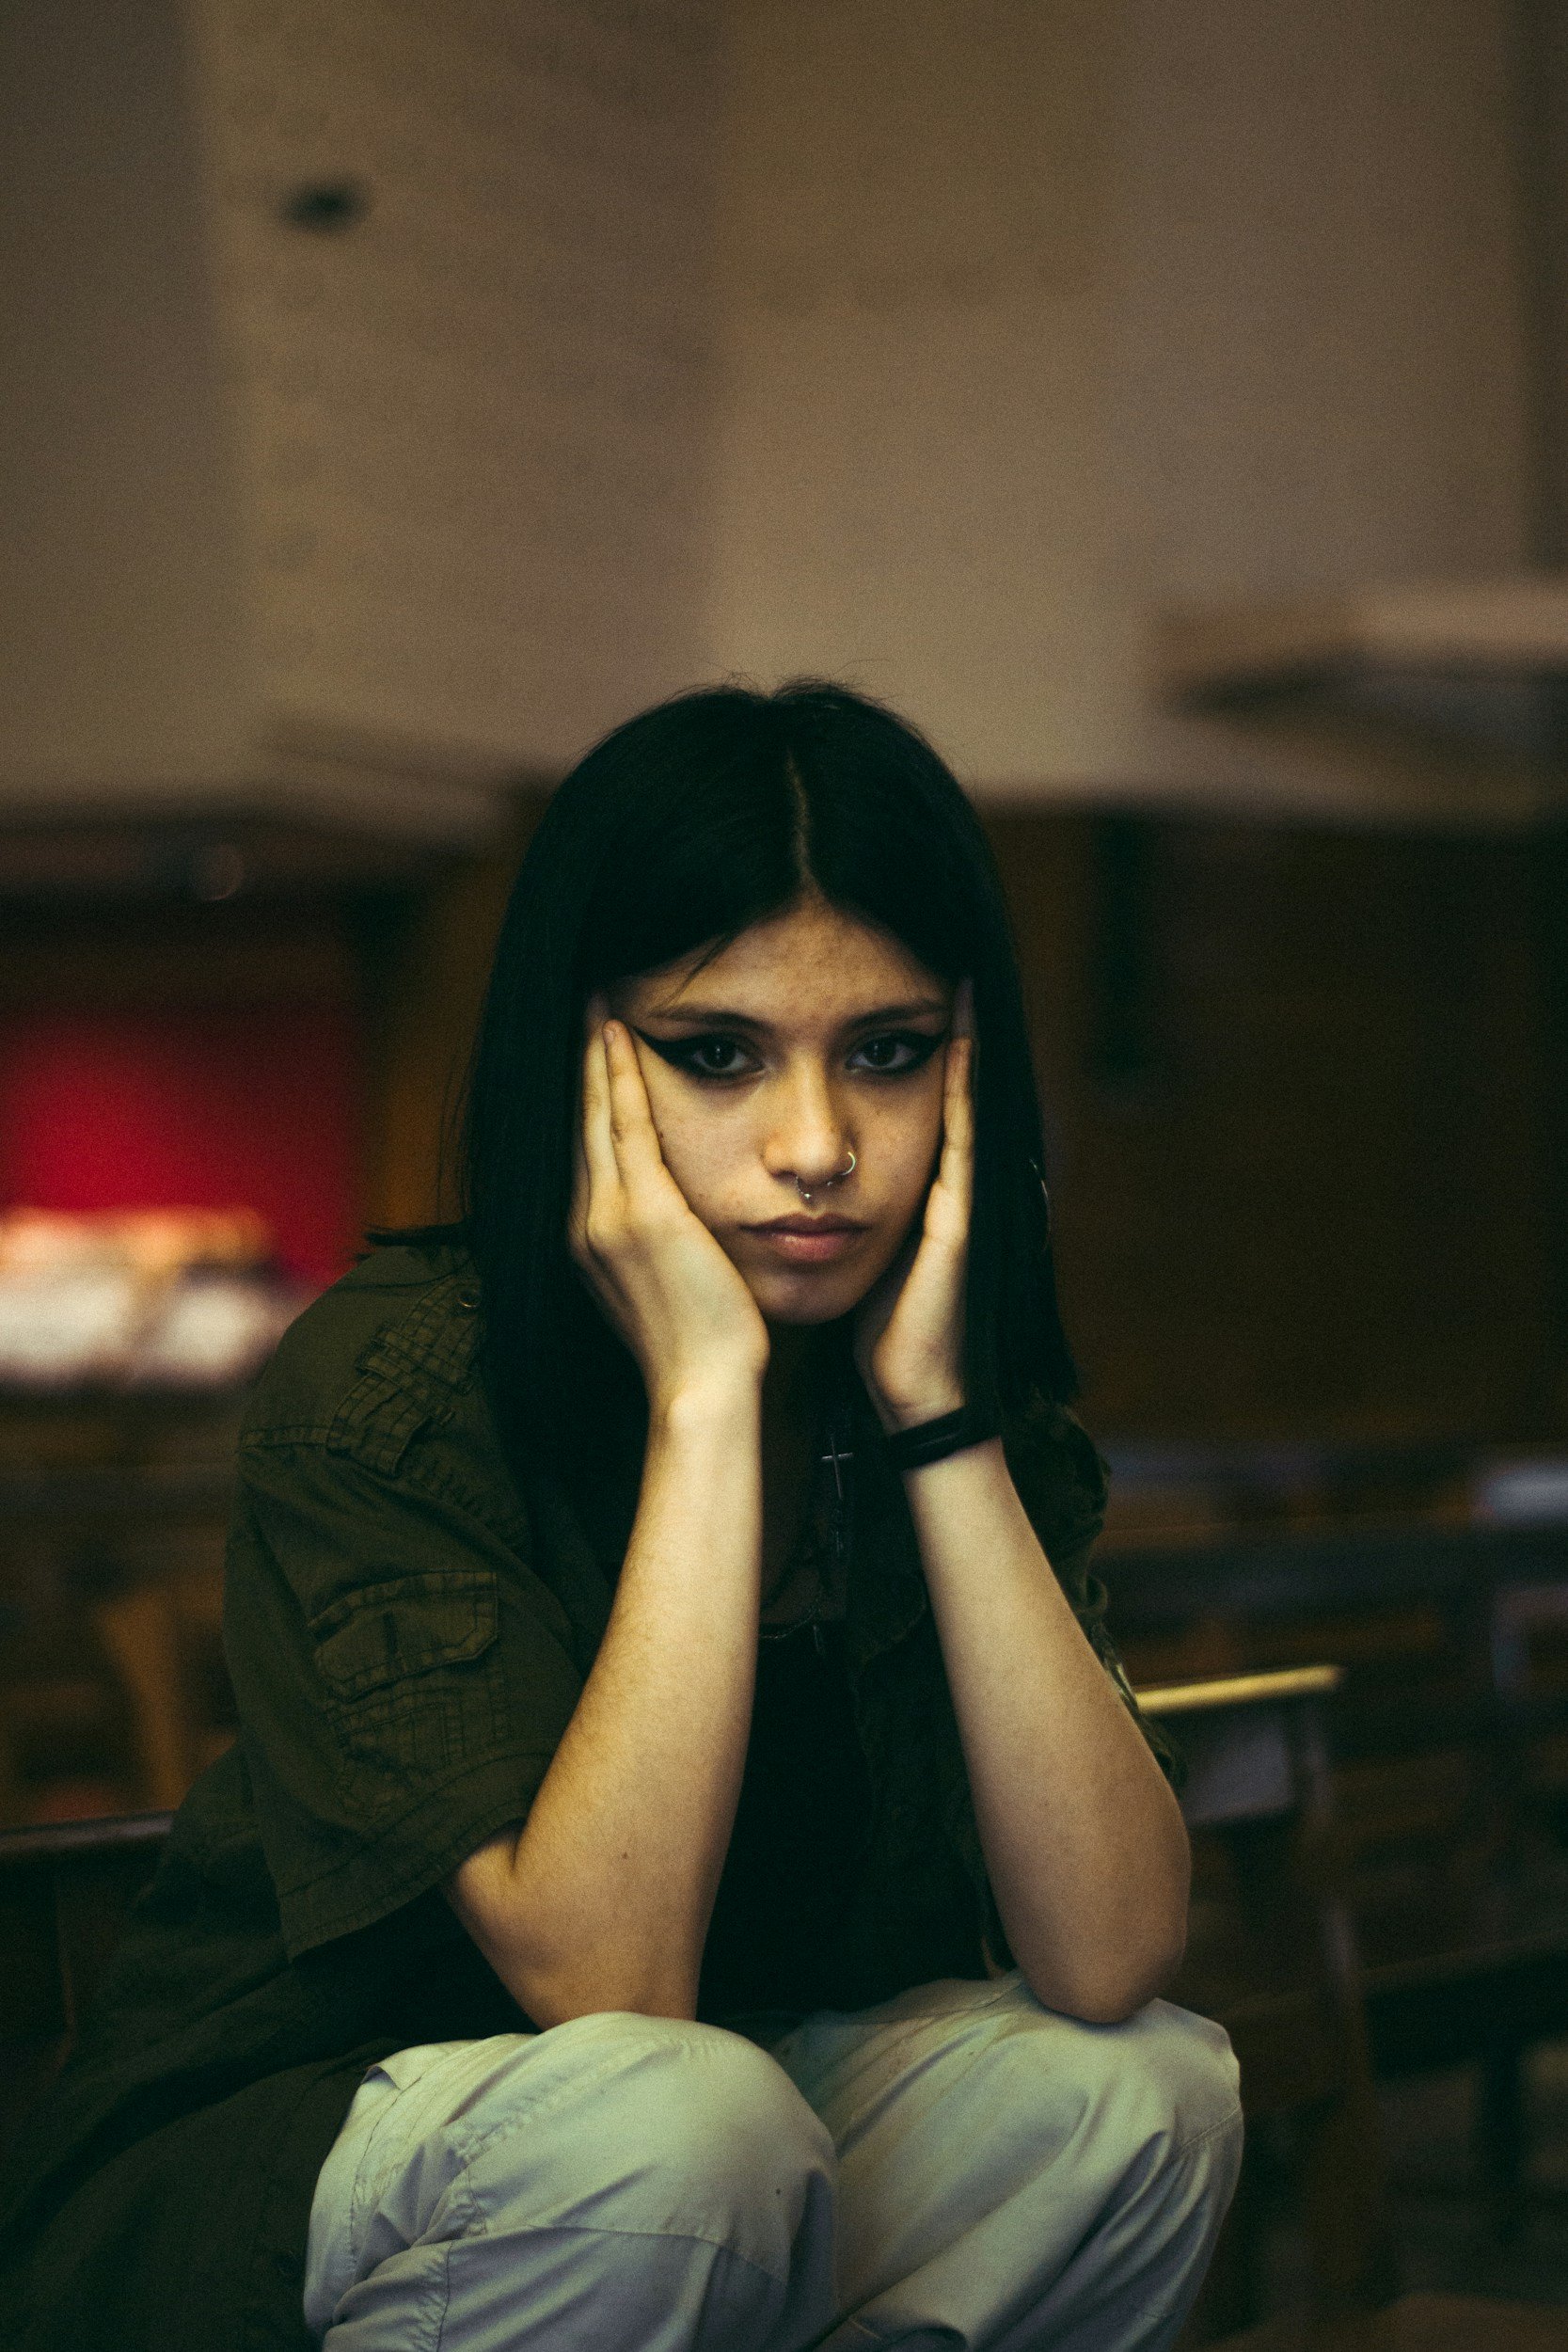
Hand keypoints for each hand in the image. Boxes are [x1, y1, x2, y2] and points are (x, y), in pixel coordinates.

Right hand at [568, 995, 770, 1412]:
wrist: (702, 1387)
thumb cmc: (700, 1346)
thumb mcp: (664, 1288)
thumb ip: (656, 1249)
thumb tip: (672, 1227)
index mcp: (589, 1242)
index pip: (584, 1153)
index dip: (583, 1102)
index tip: (588, 1059)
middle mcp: (585, 1224)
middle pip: (578, 1125)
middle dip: (579, 1066)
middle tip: (582, 1009)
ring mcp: (608, 1218)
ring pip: (595, 1117)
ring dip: (595, 1058)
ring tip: (596, 1009)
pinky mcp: (644, 1214)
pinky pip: (627, 1128)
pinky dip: (620, 1078)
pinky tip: (621, 1038)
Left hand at [852, 978, 974, 1432]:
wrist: (910, 1389)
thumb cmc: (877, 1329)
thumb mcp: (847, 1253)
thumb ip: (832, 1212)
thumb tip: (789, 1183)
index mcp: (903, 1188)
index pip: (900, 1104)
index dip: (888, 1051)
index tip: (878, 994)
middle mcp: (937, 1184)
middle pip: (937, 1093)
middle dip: (940, 1035)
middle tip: (935, 966)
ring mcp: (955, 1198)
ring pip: (958, 1106)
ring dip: (962, 1045)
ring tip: (960, 983)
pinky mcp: (959, 1218)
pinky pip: (964, 1142)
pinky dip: (966, 1093)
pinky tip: (963, 1047)